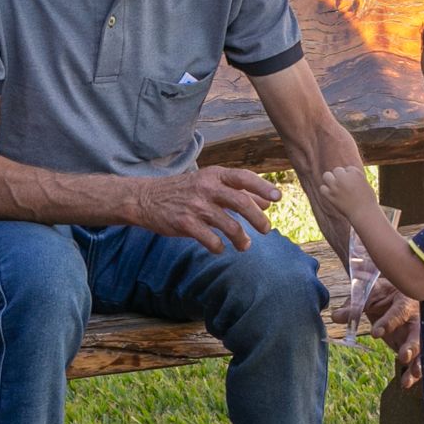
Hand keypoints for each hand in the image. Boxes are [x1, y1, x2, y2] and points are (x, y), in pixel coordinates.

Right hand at [135, 166, 278, 252]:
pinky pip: (211, 240)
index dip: (263, 188)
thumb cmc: (183, 191)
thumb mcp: (208, 184)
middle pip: (242, 203)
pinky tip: (220, 248)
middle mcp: (206, 188)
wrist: (145, 199)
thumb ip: (236, 192)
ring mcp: (196, 206)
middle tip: (267, 230)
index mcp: (214, 175)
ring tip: (245, 245)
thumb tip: (267, 204)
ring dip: (242, 239)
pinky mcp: (185, 224)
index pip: (244, 178)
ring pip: (230, 226)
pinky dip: (219, 247)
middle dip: (258, 220)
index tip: (278, 198)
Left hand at [313, 165, 379, 225]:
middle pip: (337, 170)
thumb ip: (354, 178)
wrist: (364, 213)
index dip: (350, 176)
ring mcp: (336, 186)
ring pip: (326, 175)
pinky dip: (325, 190)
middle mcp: (344, 177)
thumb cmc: (367, 200)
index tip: (353, 184)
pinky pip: (322, 188)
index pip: (347, 169)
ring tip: (335, 187)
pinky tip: (331, 195)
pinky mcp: (330, 195)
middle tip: (344, 186)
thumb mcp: (364, 184)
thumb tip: (344, 175)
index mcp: (355, 172)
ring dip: (330, 180)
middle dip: (339, 176)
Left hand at [359, 279, 422, 386]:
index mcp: (404, 300)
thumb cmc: (382, 293)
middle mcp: (416, 318)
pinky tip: (407, 383)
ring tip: (412, 375)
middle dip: (413, 345)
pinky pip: (417, 359)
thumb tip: (335, 317)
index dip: (389, 322)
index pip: (398, 312)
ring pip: (422, 349)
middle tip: (403, 356)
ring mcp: (417, 333)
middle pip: (419, 332)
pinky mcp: (414, 346)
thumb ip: (354, 306)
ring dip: (417, 363)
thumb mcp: (367, 295)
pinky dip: (414, 372)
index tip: (375, 334)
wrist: (394, 295)